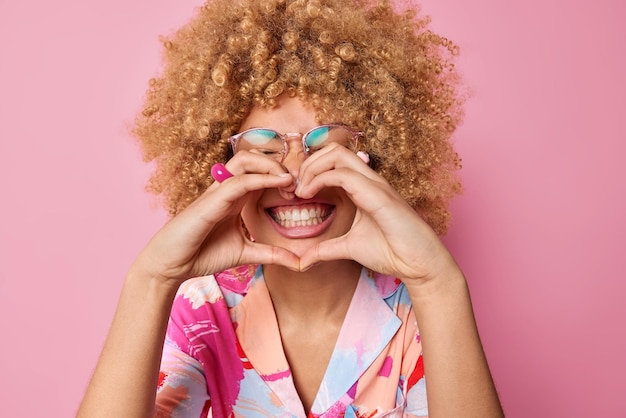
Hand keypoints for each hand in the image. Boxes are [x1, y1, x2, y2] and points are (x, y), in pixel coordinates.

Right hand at [129, 152, 299, 285]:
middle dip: (278, 165)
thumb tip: (300, 263)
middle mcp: (228, 189)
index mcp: (236, 197)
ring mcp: (218, 192)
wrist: (172, 265)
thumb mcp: (247, 254)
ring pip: (245, 159)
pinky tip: (280, 184)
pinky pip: (238, 181)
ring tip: (289, 182)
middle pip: (253, 157)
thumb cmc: (203, 254)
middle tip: (296, 187)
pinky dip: (261, 178)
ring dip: (271, 165)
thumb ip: (272, 254)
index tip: (300, 193)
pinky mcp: (211, 200)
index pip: (260, 172)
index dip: (283, 176)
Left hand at [295, 145, 457, 283]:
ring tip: (301, 191)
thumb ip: (326, 249)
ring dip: (312, 168)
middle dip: (308, 163)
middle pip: (333, 149)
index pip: (333, 160)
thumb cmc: (392, 252)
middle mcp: (369, 180)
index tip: (296, 193)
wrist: (418, 264)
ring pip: (337, 154)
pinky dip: (320, 179)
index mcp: (363, 187)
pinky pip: (344, 175)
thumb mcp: (348, 248)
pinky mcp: (378, 195)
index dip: (310, 170)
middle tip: (296, 188)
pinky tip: (309, 195)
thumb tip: (304, 260)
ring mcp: (375, 185)